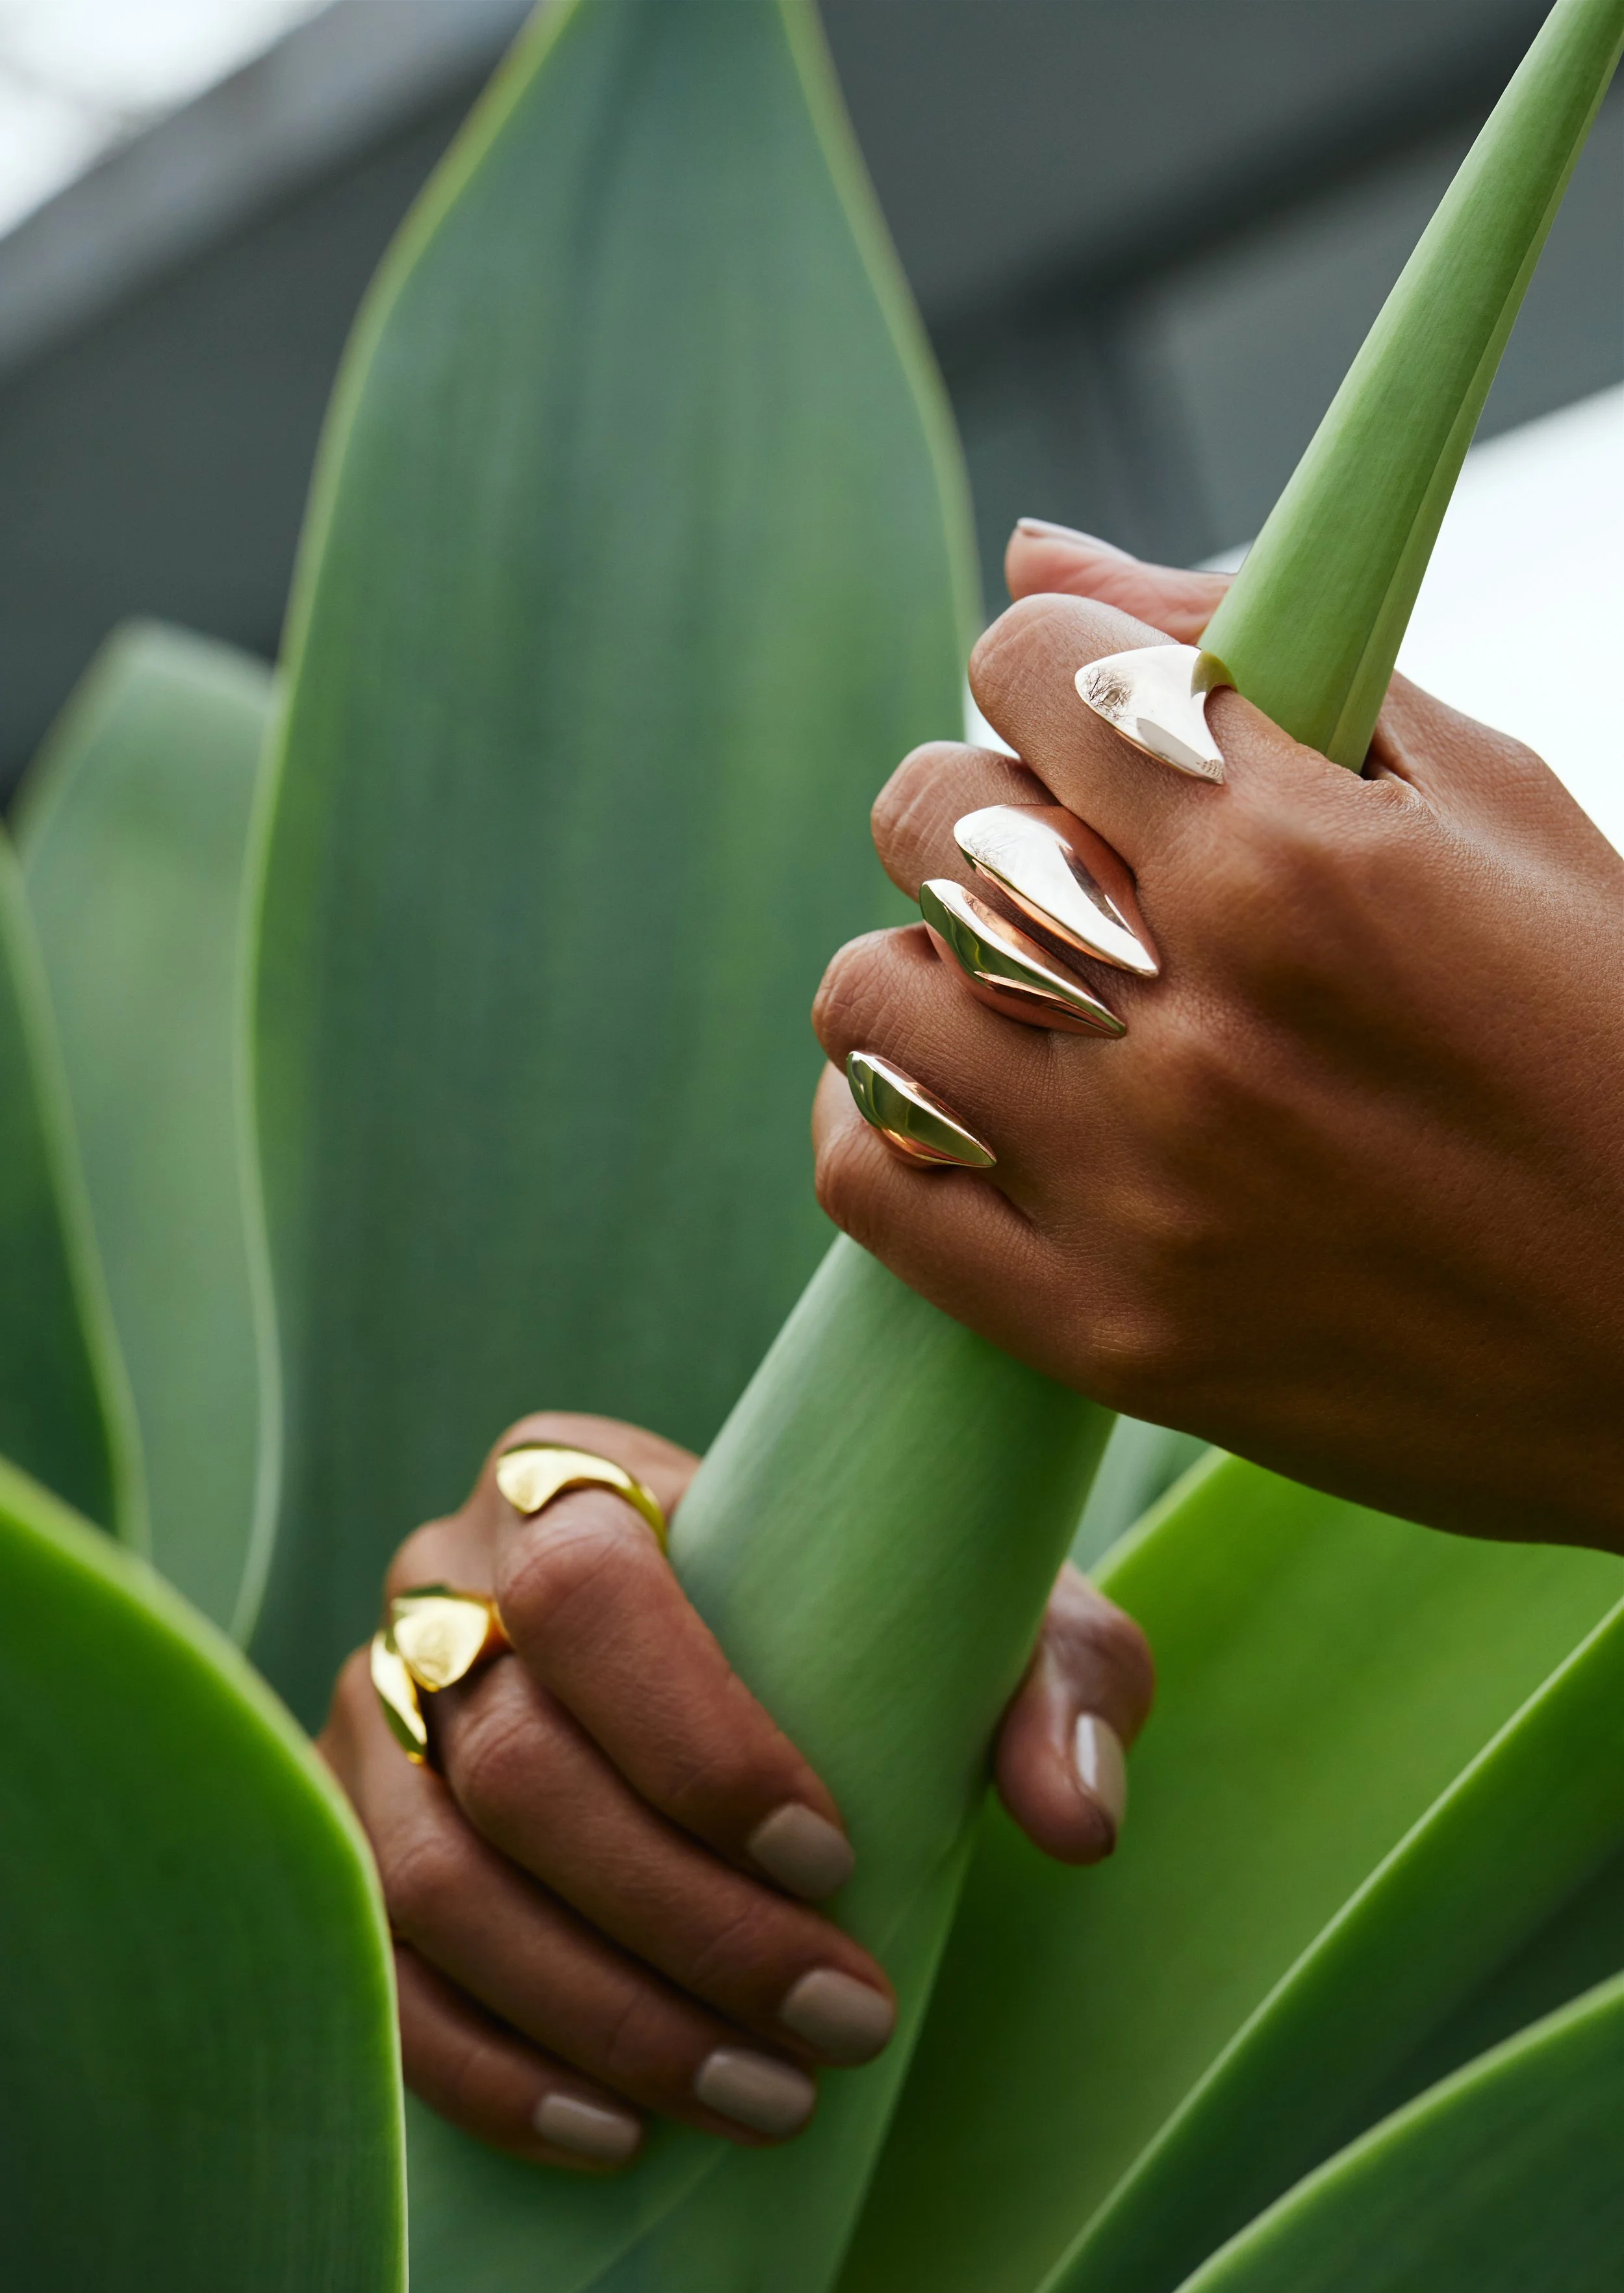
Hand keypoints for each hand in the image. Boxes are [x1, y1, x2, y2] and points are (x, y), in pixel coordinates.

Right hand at [321, 1410, 1152, 2171]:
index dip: (693, 1743)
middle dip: (683, 1922)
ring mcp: (377, 1716)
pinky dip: (486, 2067)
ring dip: (601, 2014)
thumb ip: (1055, 1676)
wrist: (740, 1654)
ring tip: (762, 2099)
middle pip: (516, 1764)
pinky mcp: (354, 1838)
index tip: (834, 1858)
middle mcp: (443, 1584)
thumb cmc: (858, 1620)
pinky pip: (384, 1971)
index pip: (589, 1598)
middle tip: (839, 2027)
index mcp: (570, 1483)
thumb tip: (1075, 1820)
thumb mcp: (981, 1615)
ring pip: (437, 1880)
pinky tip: (614, 2131)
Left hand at [811, 521, 1623, 1553]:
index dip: (1048, 671)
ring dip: (922, 962)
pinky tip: (959, 1098)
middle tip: (1064, 859)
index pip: (1025, 668)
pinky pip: (872, 1184)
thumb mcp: (1500, 807)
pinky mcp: (1106, 1333)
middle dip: (977, 802)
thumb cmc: (1619, 1043)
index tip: (1097, 728)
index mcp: (1303, 861)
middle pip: (926, 819)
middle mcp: (1196, 1022)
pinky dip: (876, 1118)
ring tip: (1015, 989)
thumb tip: (1034, 553)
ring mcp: (1140, 1192)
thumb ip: (1262, 660)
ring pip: (873, 999)